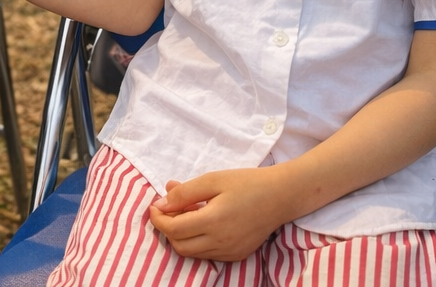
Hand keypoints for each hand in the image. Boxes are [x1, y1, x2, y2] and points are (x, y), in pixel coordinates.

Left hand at [146, 167, 292, 262]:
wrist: (281, 196)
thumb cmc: (247, 183)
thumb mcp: (213, 179)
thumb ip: (184, 193)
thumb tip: (161, 204)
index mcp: (213, 222)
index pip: (173, 229)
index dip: (158, 219)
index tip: (154, 205)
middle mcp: (220, 242)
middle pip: (179, 246)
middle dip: (166, 229)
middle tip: (167, 209)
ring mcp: (230, 252)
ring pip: (192, 253)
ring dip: (181, 236)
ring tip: (186, 212)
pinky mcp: (237, 255)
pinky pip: (208, 254)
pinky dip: (197, 242)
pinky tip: (202, 222)